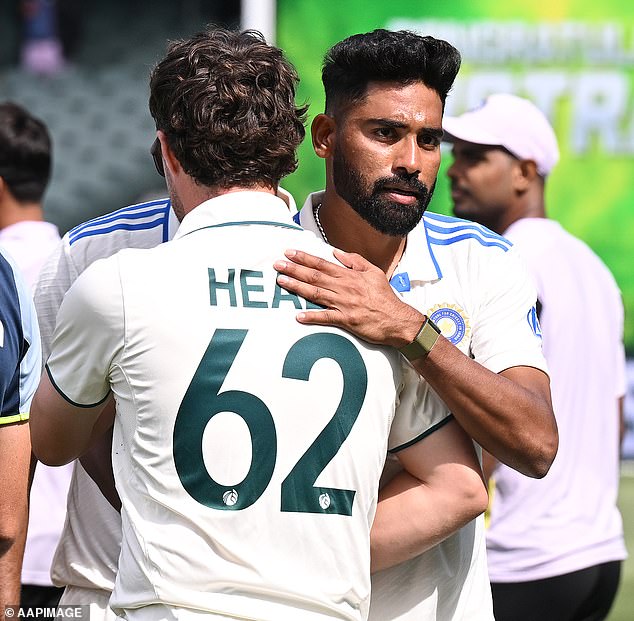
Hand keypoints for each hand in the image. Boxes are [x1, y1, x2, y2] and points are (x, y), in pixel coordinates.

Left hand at [274, 248, 423, 346]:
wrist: (397, 320)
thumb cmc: (385, 297)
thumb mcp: (373, 272)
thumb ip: (355, 261)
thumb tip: (336, 253)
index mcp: (350, 276)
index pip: (323, 264)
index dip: (305, 257)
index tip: (289, 252)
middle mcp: (345, 288)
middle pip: (315, 276)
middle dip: (295, 269)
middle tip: (277, 264)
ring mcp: (345, 304)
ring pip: (316, 293)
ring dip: (297, 287)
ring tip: (281, 281)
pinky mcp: (347, 320)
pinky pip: (326, 318)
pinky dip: (312, 316)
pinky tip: (298, 315)